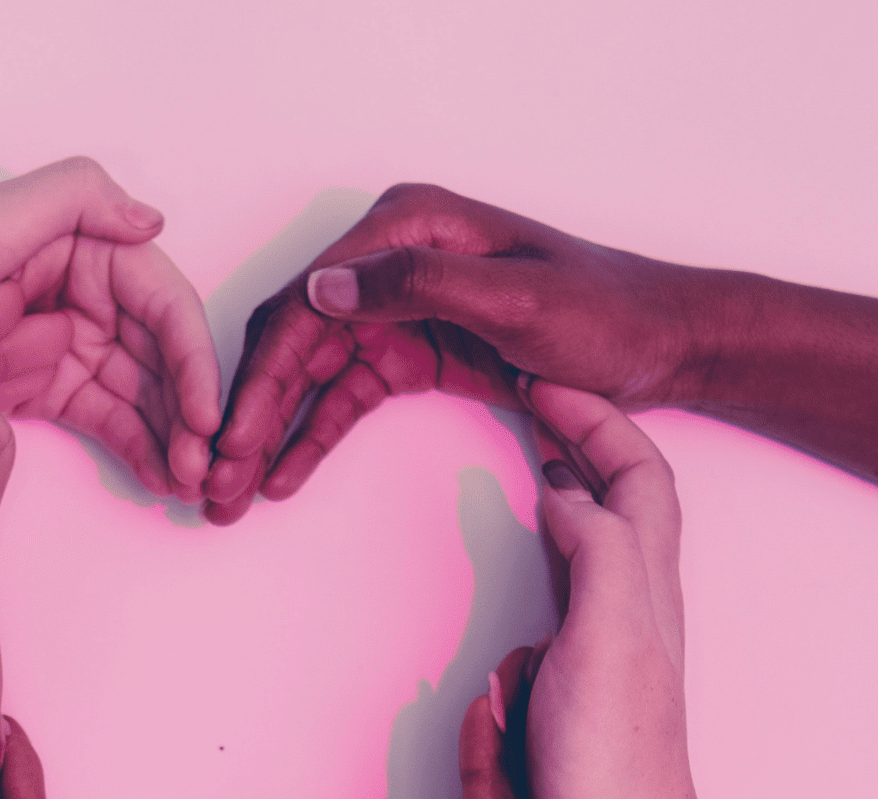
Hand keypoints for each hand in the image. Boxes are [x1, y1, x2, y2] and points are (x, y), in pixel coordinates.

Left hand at [0, 157, 221, 502]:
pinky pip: (94, 416)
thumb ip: (75, 200)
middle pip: (155, 352)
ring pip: (132, 390)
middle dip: (187, 410)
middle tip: (203, 469)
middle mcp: (70, 289)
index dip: (191, 359)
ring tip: (187, 486)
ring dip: (166, 434)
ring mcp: (48, 340)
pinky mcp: (24, 384)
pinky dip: (129, 444)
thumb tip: (153, 219)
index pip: (159, 302)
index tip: (206, 417)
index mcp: (74, 244)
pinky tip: (154, 477)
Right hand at [206, 183, 706, 522]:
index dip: (260, 375)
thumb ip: (419, 284)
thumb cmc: (606, 314)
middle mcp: (390, 259)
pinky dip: (310, 437)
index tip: (230, 437)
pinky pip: (345, 396)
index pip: (306, 302)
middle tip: (214, 480)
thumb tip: (323, 287)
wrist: (663, 344)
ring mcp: (399, 308)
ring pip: (308, 374)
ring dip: (268, 433)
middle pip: (293, 339)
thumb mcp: (517, 299)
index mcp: (408, 226)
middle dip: (248, 413)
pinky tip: (279, 478)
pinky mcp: (413, 352)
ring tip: (232, 493)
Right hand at [517, 382, 708, 798]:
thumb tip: (567, 490)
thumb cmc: (615, 768)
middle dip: (587, 435)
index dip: (600, 417)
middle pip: (625, 495)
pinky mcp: (578, 686)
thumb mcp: (608, 641)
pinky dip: (544, 553)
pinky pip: (564, 592)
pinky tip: (518, 566)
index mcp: (644, 588)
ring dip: (570, 486)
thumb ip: (596, 553)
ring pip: (599, 541)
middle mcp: (634, 607)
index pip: (638, 473)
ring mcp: (608, 646)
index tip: (545, 380)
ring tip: (529, 455)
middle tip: (534, 399)